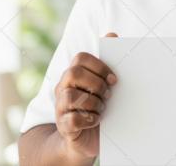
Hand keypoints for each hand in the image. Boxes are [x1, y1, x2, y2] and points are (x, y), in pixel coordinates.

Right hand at [54, 32, 118, 158]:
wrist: (85, 140)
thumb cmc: (97, 108)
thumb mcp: (104, 85)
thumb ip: (106, 62)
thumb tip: (112, 34)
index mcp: (74, 76)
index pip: (81, 58)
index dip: (99, 66)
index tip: (114, 79)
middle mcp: (63, 88)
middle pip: (73, 73)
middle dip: (96, 83)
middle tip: (108, 95)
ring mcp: (61, 107)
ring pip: (72, 96)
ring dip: (94, 103)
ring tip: (102, 109)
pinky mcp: (64, 127)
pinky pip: (72, 119)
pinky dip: (88, 120)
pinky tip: (95, 121)